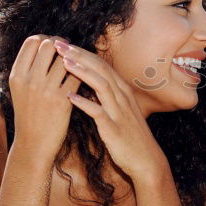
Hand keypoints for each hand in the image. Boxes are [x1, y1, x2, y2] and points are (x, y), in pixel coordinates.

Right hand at [7, 35, 81, 159]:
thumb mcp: (20, 90)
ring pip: (67, 59)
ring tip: (79, 64)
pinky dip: (83, 74)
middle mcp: (29, 80)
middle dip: (62, 45)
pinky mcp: (62, 99)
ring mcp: (45, 89)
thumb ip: (29, 68)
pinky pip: (78, 76)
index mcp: (17, 75)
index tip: (56, 45)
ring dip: (75, 59)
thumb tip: (46, 43)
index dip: (46, 38)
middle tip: (71, 52)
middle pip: (49, 45)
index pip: (32, 41)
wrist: (34, 144)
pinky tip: (85, 78)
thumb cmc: (30, 114)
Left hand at [54, 40, 167, 181]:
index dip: (83, 53)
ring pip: (101, 85)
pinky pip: (98, 113)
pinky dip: (85, 103)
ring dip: (82, 72)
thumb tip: (89, 84)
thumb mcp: (121, 111)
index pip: (102, 65)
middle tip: (59, 44)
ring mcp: (119, 112)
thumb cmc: (131, 137)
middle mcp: (123, 97)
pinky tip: (70, 97)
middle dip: (79, 55)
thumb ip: (107, 97)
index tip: (64, 45)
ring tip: (64, 62)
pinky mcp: (115, 129)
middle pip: (101, 69)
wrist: (147, 161)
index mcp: (123, 92)